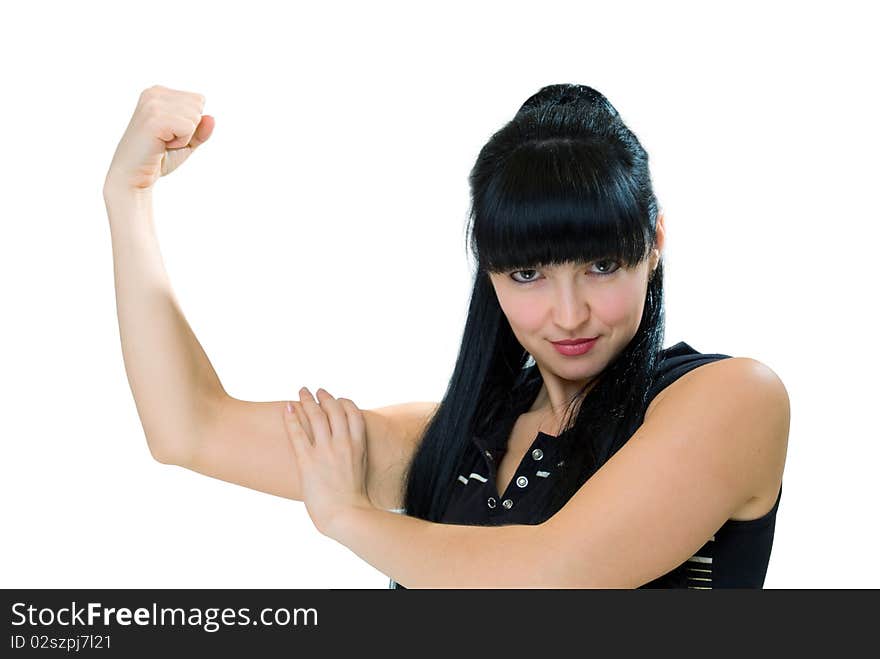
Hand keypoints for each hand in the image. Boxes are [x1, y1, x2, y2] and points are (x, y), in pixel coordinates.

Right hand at [104, 85, 213, 195]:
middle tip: (166, 140)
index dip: (192, 123)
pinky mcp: (154, 119)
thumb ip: (201, 129)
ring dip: (185, 136)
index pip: (199, 100)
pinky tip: (162, 145)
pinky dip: (181, 142)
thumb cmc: (158, 158)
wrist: (134, 176)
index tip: (170, 134)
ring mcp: (152, 104)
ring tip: (163, 142)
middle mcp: (154, 93)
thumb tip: (212, 117)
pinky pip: (188, 127)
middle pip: (199, 105)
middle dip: (190, 129)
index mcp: (159, 92)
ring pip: (195, 116)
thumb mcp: (187, 141)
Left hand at [283, 387, 373, 536]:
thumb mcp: (361, 473)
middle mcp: (342, 443)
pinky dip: (292, 418)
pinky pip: (298, 434)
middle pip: (334, 410)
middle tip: (317, 391)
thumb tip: (349, 457)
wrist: (347, 515)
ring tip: (302, 392)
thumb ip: (355, 459)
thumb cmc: (355, 502)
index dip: (345, 403)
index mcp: (358, 446)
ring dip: (308, 401)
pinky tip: (288, 409)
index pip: (353, 414)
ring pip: (316, 416)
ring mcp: (325, 450)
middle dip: (325, 397)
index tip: (338, 399)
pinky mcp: (308, 461)